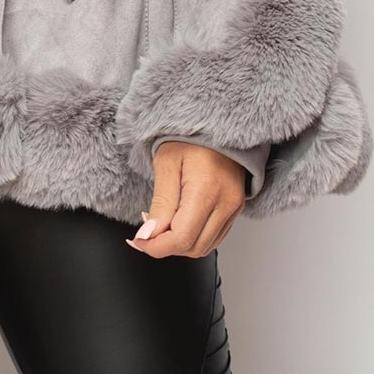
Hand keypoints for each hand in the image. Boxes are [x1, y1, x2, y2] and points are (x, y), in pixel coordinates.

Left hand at [125, 141, 244, 257]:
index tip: (138, 240)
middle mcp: (225, 203)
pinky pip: (214, 237)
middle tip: (146, 232)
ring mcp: (233, 208)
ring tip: (162, 224)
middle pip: (193, 248)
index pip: (181, 238)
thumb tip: (148, 235)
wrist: (216, 125)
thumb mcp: (165, 164)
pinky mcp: (235, 209)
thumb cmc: (189, 138)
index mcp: (206, 190)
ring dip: (179, 244)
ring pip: (204, 247)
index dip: (155, 247)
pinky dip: (194, 238)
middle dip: (165, 247)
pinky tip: (179, 222)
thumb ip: (160, 203)